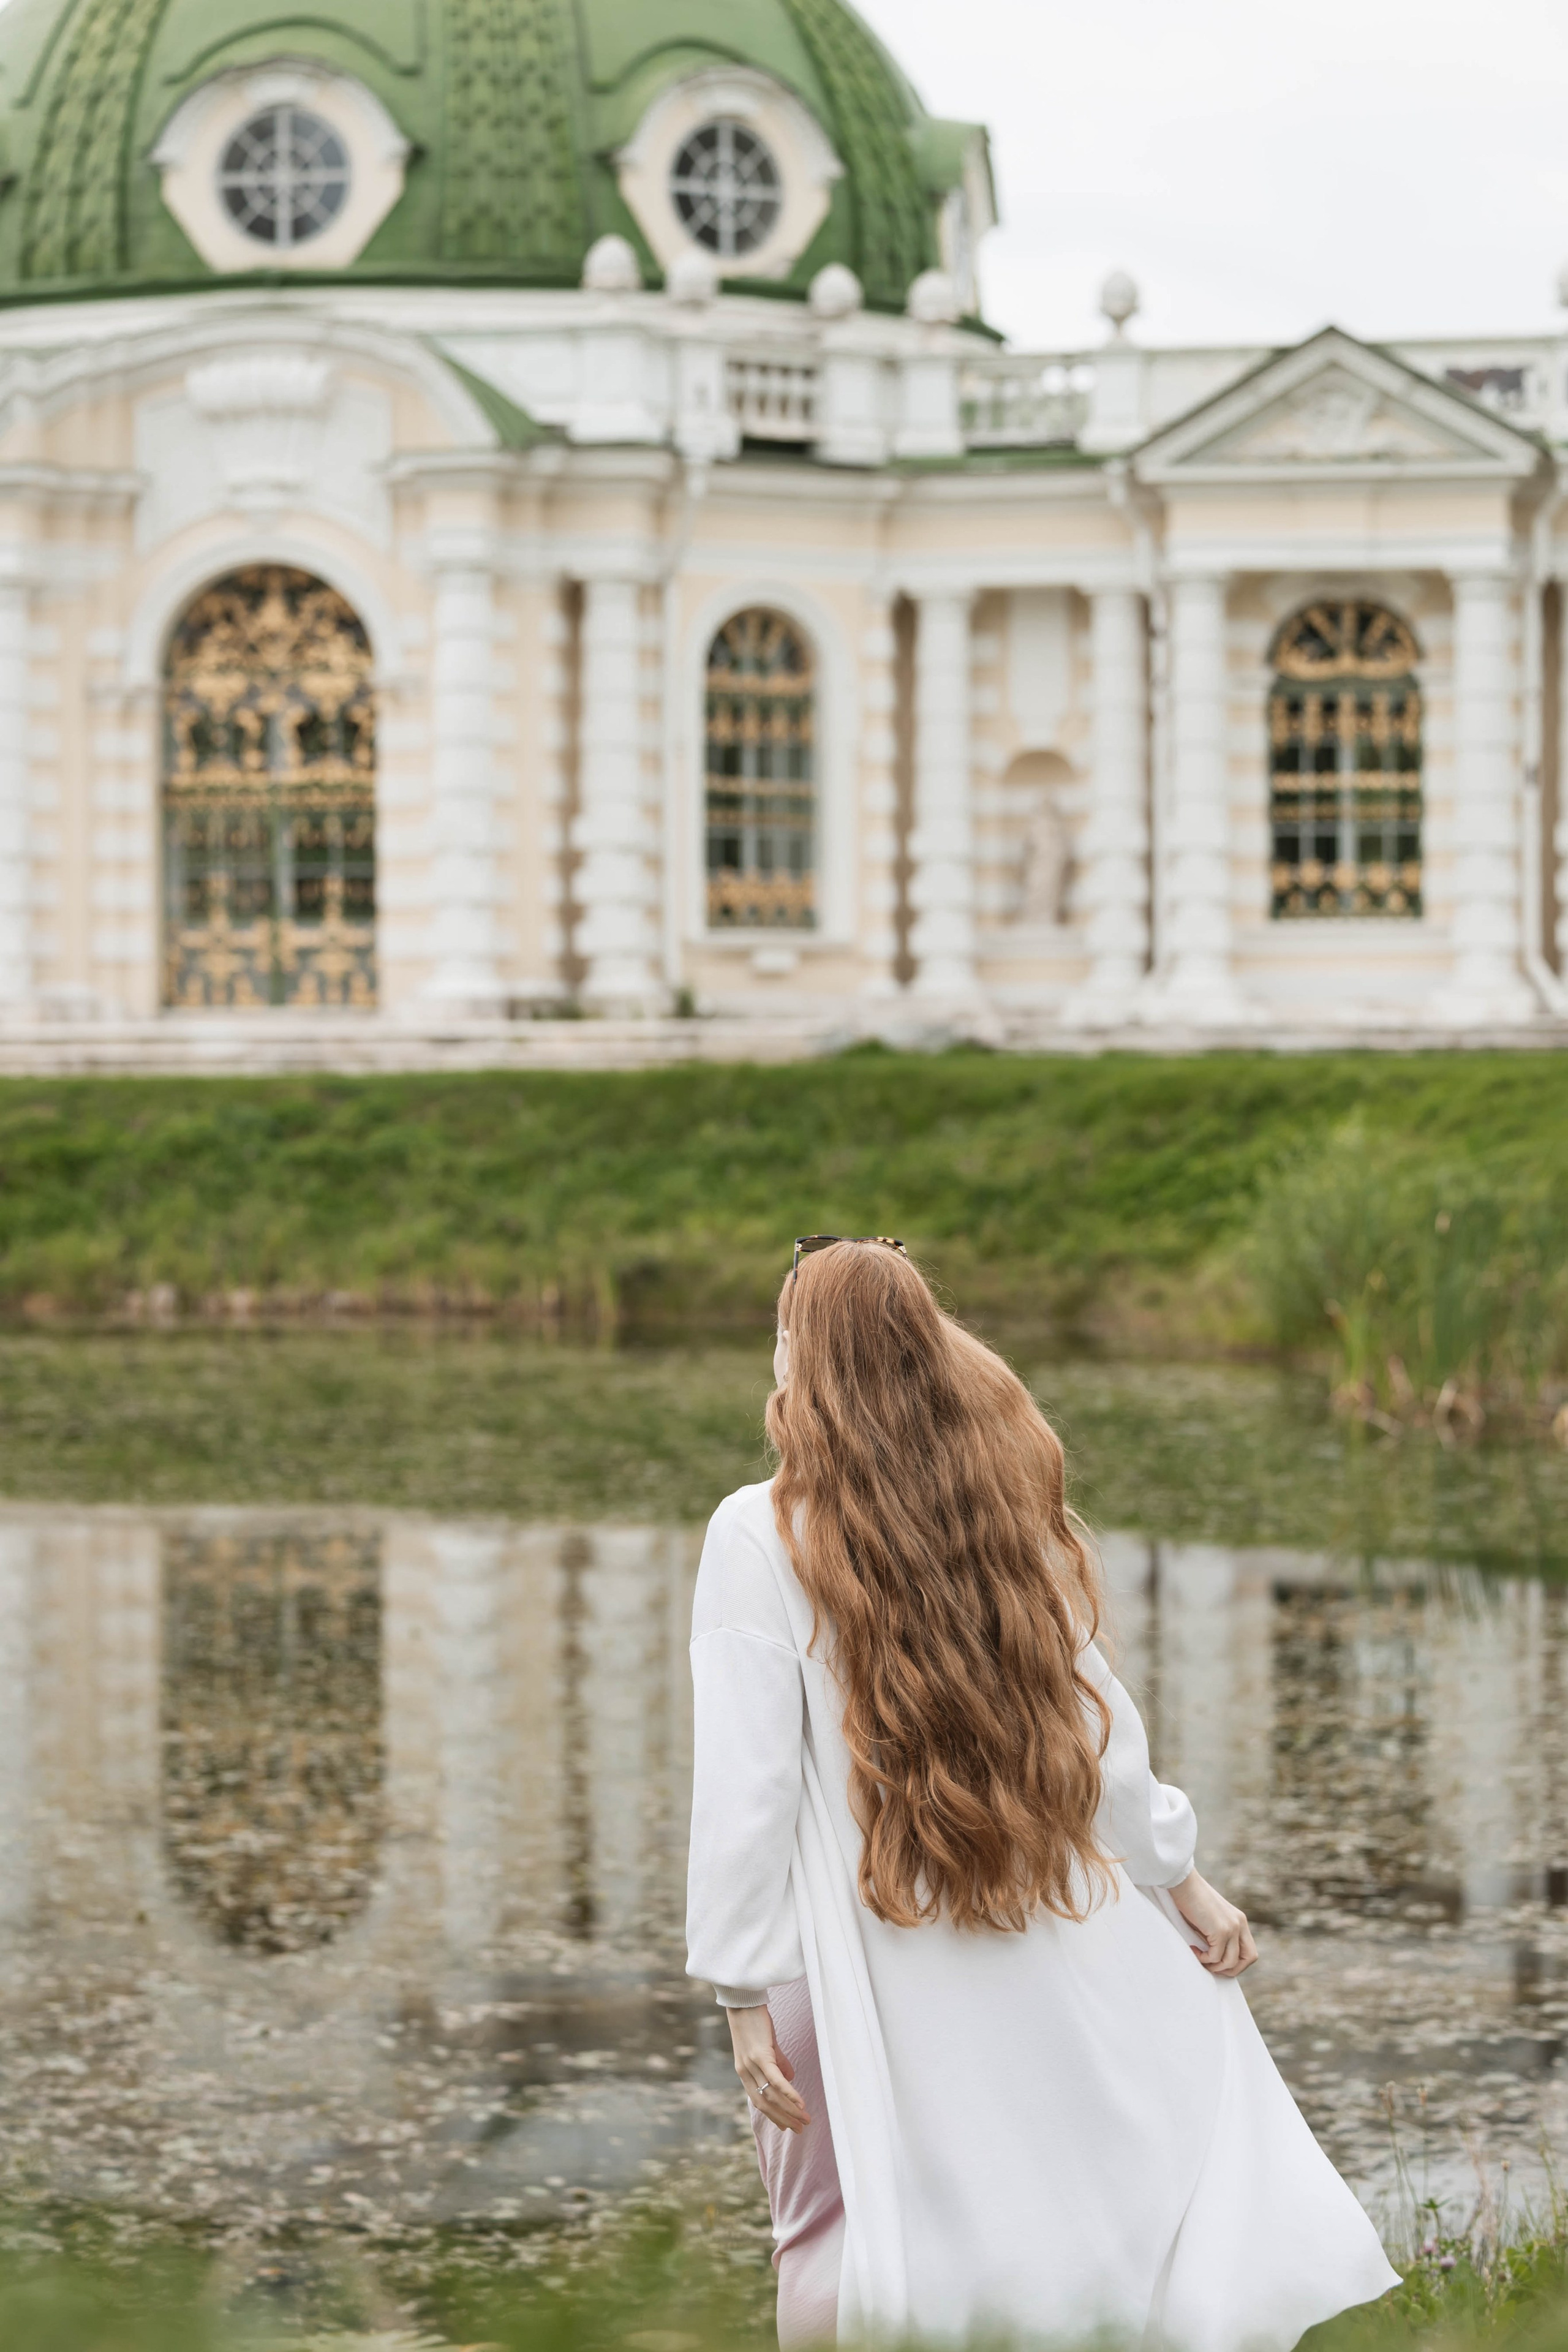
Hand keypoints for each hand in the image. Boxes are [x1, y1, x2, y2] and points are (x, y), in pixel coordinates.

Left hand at [727, 2002, 810, 2131]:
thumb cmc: (754, 2021)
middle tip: (801, 2129)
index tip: (788, 2127)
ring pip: (772, 2095)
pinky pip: (776, 2080)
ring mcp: (752, 2065)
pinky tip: (800, 2103)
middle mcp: (745, 2073)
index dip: (774, 2116)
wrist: (743, 2001)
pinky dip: (789, 2093)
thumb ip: (777, 2062)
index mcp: (744, 2073)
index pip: (759, 2102)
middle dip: (785, 2119)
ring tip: (805, 2119)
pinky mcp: (760, 2055)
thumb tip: (790, 2077)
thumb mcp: (765, 2046)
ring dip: (790, 2110)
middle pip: (766, 2104)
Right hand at [1170, 1869, 1257, 1976]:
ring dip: (1214, 1966)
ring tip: (1200, 1957)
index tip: (1219, 1962)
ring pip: (1231, 1962)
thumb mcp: (1210, 1918)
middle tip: (1212, 1966)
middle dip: (1232, 1969)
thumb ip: (1218, 1934)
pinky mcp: (1220, 1931)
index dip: (1237, 1962)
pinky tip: (1193, 1948)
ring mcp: (1232, 1927)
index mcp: (1239, 1920)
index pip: (1249, 1950)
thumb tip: (1214, 1957)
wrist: (1183, 1882)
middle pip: (1249, 1958)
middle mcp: (1240, 1923)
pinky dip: (1203, 1959)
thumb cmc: (1190, 1898)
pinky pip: (1215, 1957)